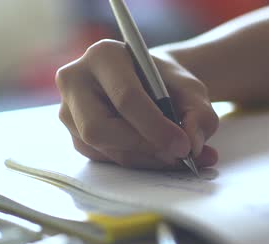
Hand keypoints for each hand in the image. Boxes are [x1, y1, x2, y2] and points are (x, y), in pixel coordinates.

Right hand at [56, 39, 218, 168]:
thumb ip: (200, 115)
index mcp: (104, 55)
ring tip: (175, 156)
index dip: (156, 127)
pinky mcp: (75, 136)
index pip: (125, 97)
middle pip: (99, 128)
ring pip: (100, 148)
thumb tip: (193, 144)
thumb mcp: (194, 91)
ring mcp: (69, 111)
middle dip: (142, 147)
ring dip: (143, 159)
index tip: (184, 146)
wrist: (154, 86)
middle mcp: (76, 80)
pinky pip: (102, 159)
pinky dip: (135, 163)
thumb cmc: (170, 84)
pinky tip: (157, 156)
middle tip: (177, 156)